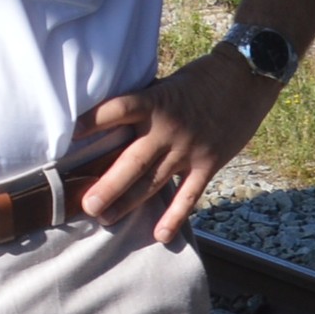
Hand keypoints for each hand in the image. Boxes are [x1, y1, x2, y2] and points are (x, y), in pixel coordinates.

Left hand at [73, 49, 282, 247]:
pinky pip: (189, 195)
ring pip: (154, 182)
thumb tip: (112, 124)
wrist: (245, 79)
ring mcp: (189, 149)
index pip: (117, 110)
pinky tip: (159, 234)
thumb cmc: (200, 79)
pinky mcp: (209, 163)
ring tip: (105, 219)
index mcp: (155, 101)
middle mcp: (169, 129)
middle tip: (85, 205)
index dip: (93, 121)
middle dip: (108, 185)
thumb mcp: (167, 84)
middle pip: (132, 161)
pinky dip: (174, 216)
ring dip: (129, 203)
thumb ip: (145, 106)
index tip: (69, 135)